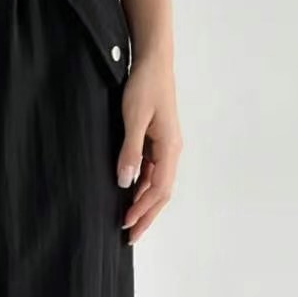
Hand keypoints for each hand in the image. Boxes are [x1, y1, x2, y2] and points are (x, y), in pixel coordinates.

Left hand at [116, 53, 181, 243]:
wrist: (153, 59)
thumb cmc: (145, 84)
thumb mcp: (134, 118)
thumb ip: (130, 151)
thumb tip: (126, 182)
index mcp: (170, 147)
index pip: (159, 189)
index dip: (143, 210)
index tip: (126, 225)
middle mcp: (171, 150)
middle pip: (161, 193)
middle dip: (146, 215)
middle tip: (130, 236)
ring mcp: (165, 146)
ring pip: (156, 183)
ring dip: (143, 203)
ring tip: (127, 220)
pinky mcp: (157, 140)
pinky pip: (151, 171)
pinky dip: (141, 186)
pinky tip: (129, 194)